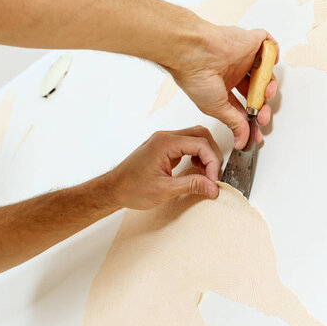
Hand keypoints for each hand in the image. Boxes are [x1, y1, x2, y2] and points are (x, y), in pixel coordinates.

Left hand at [104, 126, 222, 209]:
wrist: (113, 189)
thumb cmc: (131, 188)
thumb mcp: (165, 190)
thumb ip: (192, 185)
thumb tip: (213, 187)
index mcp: (165, 143)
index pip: (200, 143)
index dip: (212, 162)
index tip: (213, 180)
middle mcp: (165, 137)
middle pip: (201, 135)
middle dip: (212, 155)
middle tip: (213, 176)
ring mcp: (164, 141)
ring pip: (195, 137)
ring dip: (205, 153)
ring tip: (206, 173)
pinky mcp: (164, 147)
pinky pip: (187, 144)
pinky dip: (197, 154)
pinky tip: (196, 168)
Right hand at [169, 25, 278, 149]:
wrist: (194, 53)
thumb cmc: (196, 76)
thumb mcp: (217, 108)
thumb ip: (234, 123)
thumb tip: (242, 140)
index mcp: (222, 85)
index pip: (243, 103)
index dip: (252, 117)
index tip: (257, 131)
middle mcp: (233, 70)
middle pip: (257, 90)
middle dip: (263, 105)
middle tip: (263, 115)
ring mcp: (242, 56)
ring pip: (265, 71)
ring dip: (270, 85)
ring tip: (267, 93)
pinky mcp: (249, 41)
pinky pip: (269, 44)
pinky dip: (274, 53)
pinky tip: (270, 63)